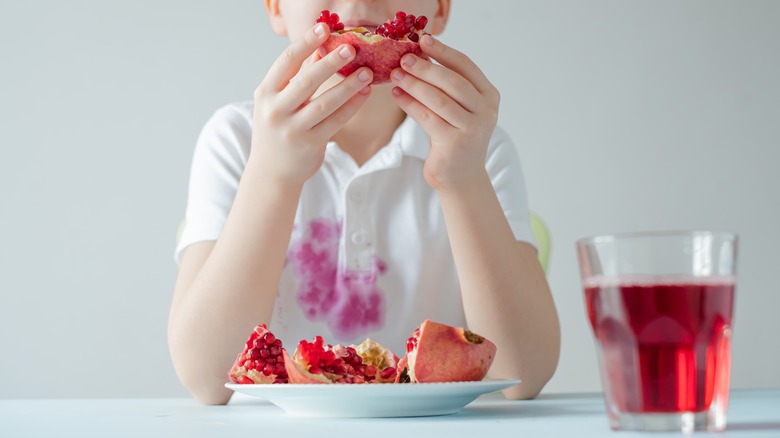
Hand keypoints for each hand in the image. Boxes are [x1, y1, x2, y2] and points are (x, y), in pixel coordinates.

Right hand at [251, 23, 373, 185]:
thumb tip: (319, 49)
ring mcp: (293, 129)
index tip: (323, 28)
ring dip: (348, 86)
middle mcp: (276, 110)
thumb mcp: (277, 102)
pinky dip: (352, 106)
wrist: (271, 171)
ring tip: (367, 72)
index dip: (305, 43)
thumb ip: (295, 78)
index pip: (286, 62)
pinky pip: (336, 121)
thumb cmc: (276, 130)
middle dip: (331, 63)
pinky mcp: (310, 144)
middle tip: (351, 48)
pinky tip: (364, 93)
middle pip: (307, 81)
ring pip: (325, 103)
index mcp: (266, 93)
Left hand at [390, 35, 499, 191]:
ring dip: (414, 84)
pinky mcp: (455, 143)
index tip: (423, 40)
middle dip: (426, 68)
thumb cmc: (455, 136)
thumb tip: (419, 55)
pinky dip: (410, 104)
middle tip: (403, 58)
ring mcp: (472, 128)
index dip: (443, 52)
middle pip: (452, 82)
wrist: (460, 176)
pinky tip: (397, 95)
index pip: (466, 66)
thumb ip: (446, 85)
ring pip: (438, 99)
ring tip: (395, 75)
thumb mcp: (458, 108)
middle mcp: (486, 111)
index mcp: (489, 95)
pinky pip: (427, 117)